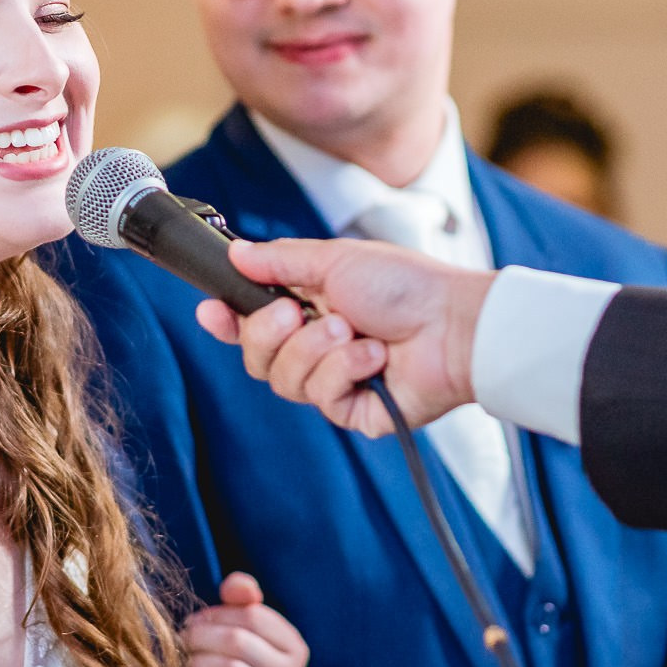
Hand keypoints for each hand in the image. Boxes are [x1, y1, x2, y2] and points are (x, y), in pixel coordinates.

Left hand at [181, 571, 307, 666]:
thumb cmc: (246, 665)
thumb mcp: (249, 631)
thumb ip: (242, 600)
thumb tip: (233, 585)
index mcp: (293, 645)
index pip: (253, 615)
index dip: (217, 614)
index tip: (196, 619)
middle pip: (238, 641)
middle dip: (202, 636)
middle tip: (184, 638)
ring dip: (200, 662)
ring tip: (189, 661)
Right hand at [193, 237, 491, 435]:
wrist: (454, 323)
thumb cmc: (405, 284)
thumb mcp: (334, 260)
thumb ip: (280, 261)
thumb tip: (236, 254)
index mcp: (309, 307)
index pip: (251, 322)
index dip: (226, 321)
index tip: (211, 310)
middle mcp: (317, 346)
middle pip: (257, 358)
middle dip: (269, 335)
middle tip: (297, 314)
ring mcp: (336, 381)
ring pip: (284, 382)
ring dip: (315, 351)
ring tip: (352, 331)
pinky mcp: (355, 412)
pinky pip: (322, 400)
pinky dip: (344, 372)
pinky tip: (373, 357)